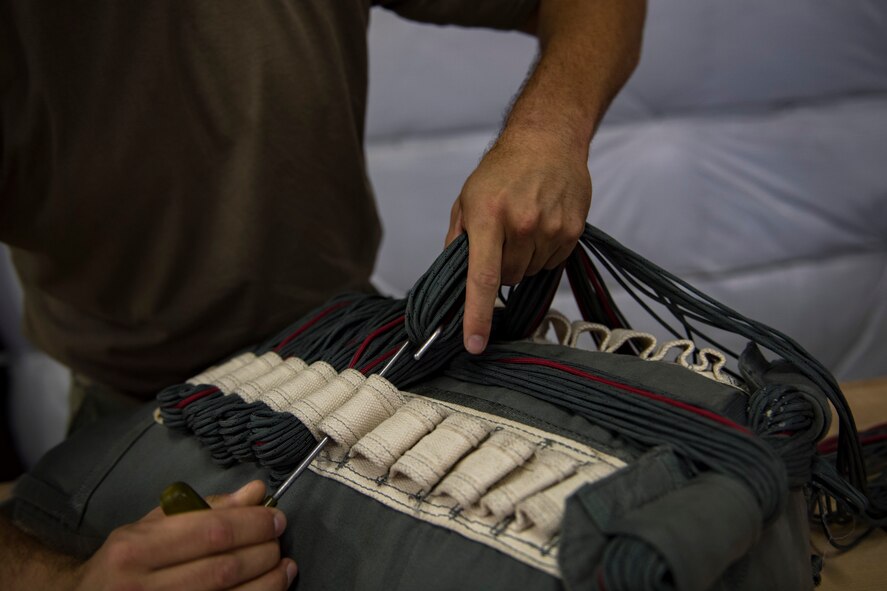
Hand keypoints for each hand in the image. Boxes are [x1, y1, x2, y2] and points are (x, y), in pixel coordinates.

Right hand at [71, 480, 296, 590]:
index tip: (276, 517)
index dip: (253, 524)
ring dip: (269, 582)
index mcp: (137, 550)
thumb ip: (204, 509)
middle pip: (225, 568)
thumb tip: (256, 492)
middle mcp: (144, 587)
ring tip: (284, 566)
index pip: (211, 532)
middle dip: (264, 551)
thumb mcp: (151, 527)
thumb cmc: (124, 562)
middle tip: (279, 539)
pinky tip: (269, 589)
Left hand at [446, 131, 590, 353]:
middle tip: (501, 237)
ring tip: (523, 224)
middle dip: (499, 268)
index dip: (476, 317)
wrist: (547, 139)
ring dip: (522, 260)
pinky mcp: (573, 231)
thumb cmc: (500, 171)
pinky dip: (543, 253)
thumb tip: (451, 282)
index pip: (481, 278)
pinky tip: (542, 224)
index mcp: (488, 217)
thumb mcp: (467, 200)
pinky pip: (552, 263)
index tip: (473, 345)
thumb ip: (457, 242)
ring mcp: (551, 228)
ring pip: (529, 273)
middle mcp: (522, 224)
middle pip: (507, 279)